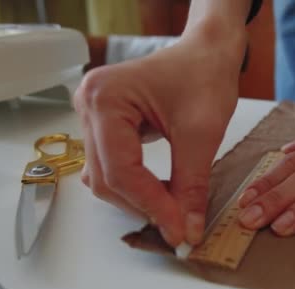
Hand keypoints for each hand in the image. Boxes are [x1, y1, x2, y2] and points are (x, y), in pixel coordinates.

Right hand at [74, 25, 245, 246]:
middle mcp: (88, 105)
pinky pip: (110, 166)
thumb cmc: (204, 75)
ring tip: (172, 208)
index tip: (178, 230)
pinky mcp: (103, 126)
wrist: (206, 52)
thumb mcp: (202, 133)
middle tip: (178, 225)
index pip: (121, 169)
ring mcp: (92, 115)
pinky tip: (160, 191)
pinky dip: (134, 185)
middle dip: (142, 205)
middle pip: (106, 178)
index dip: (151, 205)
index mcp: (106, 97)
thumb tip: (187, 229)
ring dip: (136, 199)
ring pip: (104, 177)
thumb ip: (191, 185)